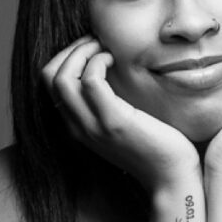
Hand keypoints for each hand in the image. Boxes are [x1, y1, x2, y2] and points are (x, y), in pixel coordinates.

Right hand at [42, 37, 201, 194]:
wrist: (172, 179)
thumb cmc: (155, 148)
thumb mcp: (122, 125)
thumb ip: (108, 105)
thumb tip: (108, 71)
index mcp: (77, 126)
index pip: (49, 83)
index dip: (65, 58)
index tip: (89, 48)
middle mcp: (78, 127)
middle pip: (49, 76)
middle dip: (70, 50)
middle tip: (96, 42)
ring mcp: (93, 126)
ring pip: (62, 77)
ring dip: (81, 52)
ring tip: (103, 48)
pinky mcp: (114, 122)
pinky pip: (91, 80)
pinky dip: (98, 61)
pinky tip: (114, 60)